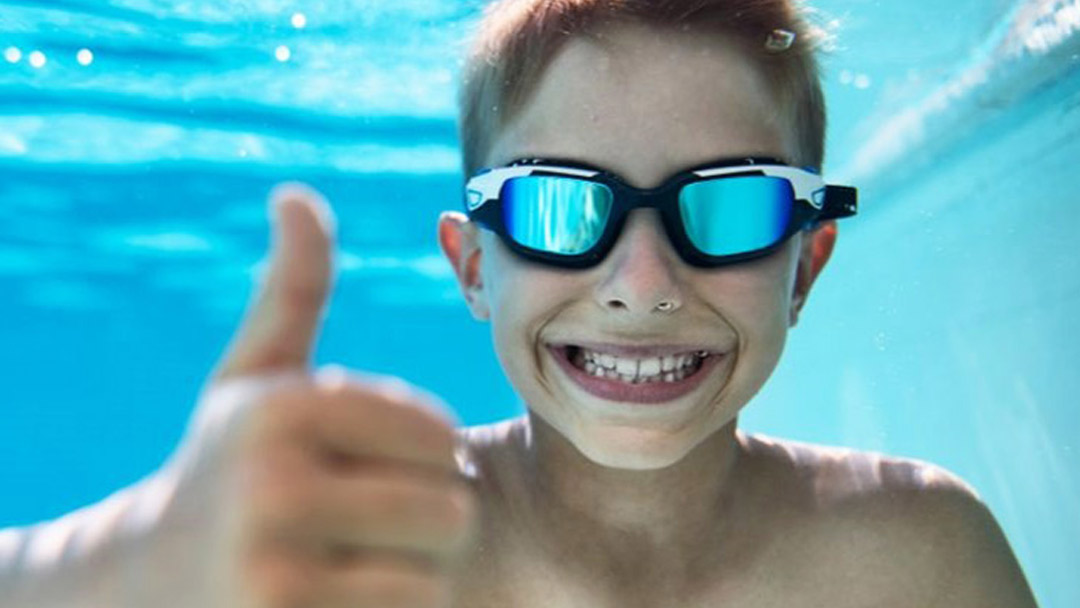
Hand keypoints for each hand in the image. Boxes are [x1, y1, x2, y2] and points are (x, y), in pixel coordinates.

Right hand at [140, 185, 477, 607]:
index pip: (439, 434)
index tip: (382, 463)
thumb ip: (292, 289)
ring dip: (417, 569)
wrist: (149, 578)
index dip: (430, 455)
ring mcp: (275, 570)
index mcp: (283, 407)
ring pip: (436, 573)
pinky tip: (347, 595)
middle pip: (451, 508)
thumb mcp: (254, 375)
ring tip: (361, 557)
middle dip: (430, 517)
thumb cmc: (226, 463)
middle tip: (380, 521)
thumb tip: (295, 193)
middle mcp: (274, 485)